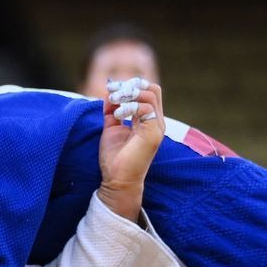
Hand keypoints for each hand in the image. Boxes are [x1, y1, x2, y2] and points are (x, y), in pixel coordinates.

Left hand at [97, 79, 164, 218]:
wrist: (117, 180)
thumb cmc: (114, 158)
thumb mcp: (111, 128)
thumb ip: (112, 111)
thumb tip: (109, 94)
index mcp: (148, 120)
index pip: (148, 92)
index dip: (131, 85)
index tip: (111, 88)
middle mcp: (155, 122)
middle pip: (153, 89)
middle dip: (131, 86)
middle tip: (113, 93)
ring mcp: (157, 127)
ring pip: (151, 95)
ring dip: (128, 94)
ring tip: (114, 102)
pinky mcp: (154, 133)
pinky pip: (147, 108)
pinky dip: (130, 106)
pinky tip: (118, 116)